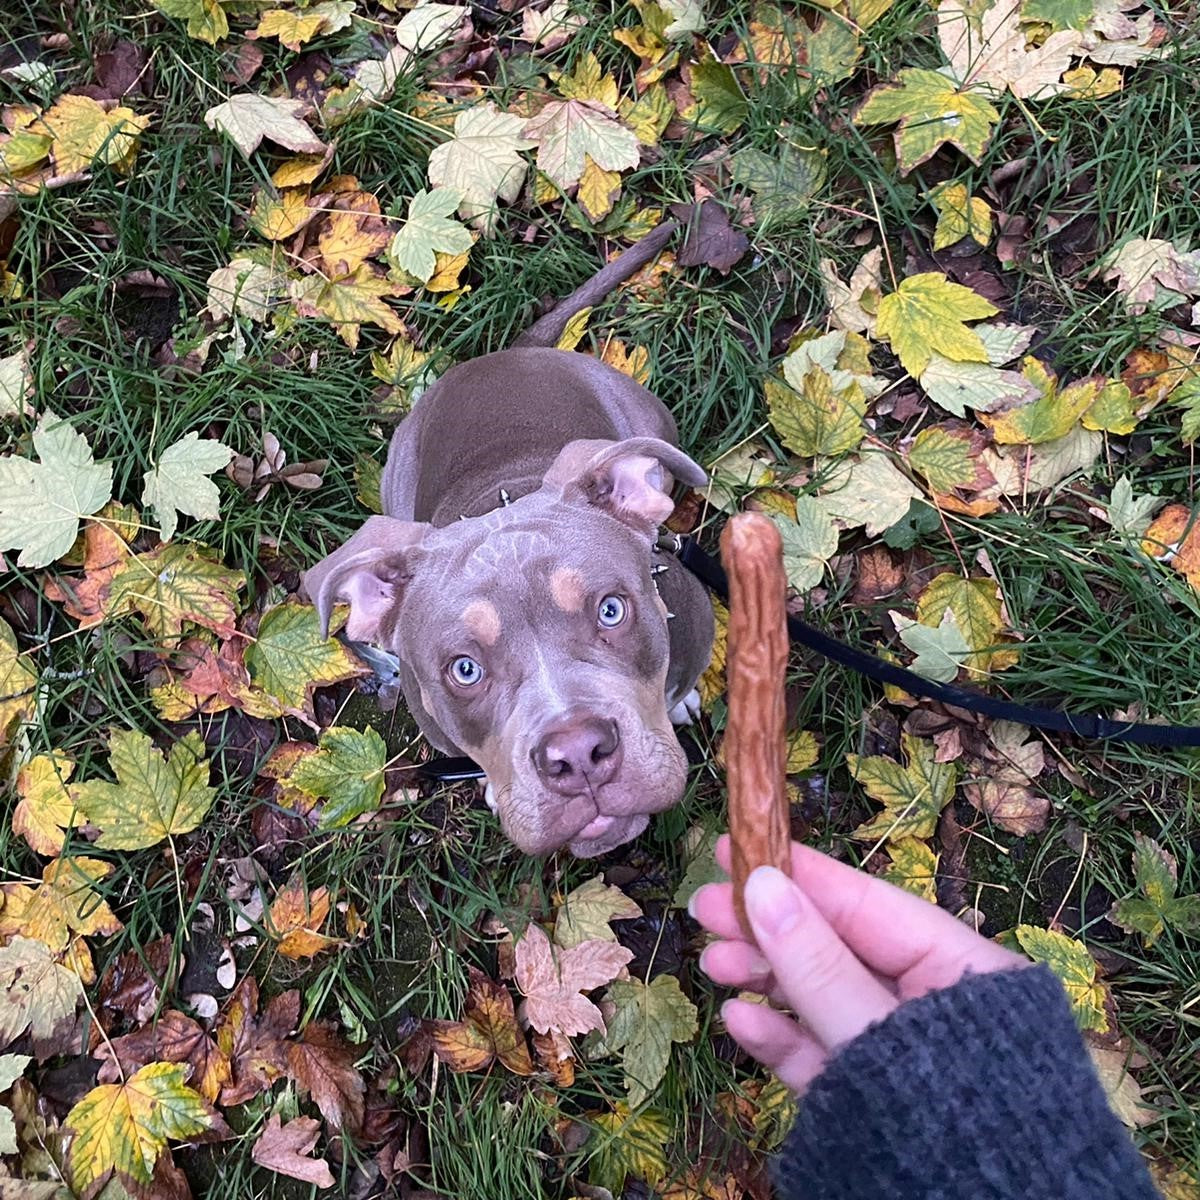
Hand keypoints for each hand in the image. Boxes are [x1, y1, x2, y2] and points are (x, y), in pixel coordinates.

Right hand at [690, 835, 1024, 1092]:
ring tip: (711, 963)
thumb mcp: (879, 1035)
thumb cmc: (952, 1125)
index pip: (869, 904)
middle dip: (770, 929)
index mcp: (964, 972)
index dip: (801, 874)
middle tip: (704, 907)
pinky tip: (740, 1021)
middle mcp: (933, 1006)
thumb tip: (761, 884)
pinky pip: (824, 1056)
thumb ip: (819, 964)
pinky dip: (781, 1037)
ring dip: (765, 980)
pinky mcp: (876, 1099)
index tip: (738, 847)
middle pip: (839, 949)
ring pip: (823, 1001)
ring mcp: (901, 1055)